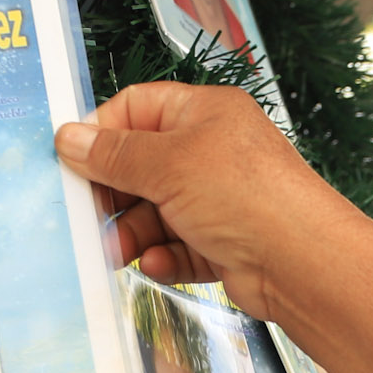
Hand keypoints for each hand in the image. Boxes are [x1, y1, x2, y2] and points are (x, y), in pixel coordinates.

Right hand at [54, 84, 371, 323]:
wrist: (303, 261)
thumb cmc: (247, 196)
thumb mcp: (168, 164)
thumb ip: (114, 154)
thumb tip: (69, 138)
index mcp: (204, 113)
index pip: (138, 108)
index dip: (102, 133)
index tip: (72, 160)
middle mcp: (213, 152)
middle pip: (143, 166)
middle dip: (115, 195)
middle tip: (91, 215)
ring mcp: (221, 199)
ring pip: (157, 212)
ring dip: (135, 233)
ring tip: (121, 251)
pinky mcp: (225, 243)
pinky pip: (179, 246)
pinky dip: (165, 256)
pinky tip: (158, 264)